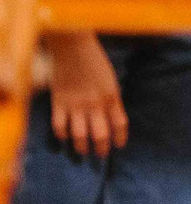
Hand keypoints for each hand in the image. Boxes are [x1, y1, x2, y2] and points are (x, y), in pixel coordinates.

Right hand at [45, 32, 124, 157]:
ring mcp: (76, 105)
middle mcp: (95, 105)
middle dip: (102, 149)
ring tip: (83, 151)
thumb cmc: (95, 61)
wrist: (73, 47)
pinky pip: (59, 126)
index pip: (120, 125)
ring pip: (79, 136)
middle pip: (101, 136)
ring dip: (82, 147)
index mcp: (112, 98)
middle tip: (101, 155)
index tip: (119, 146)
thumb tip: (111, 117)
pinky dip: (62, 135)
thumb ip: (112, 99)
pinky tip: (65, 137)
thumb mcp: (111, 80)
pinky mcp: (58, 103)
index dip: (120, 139)